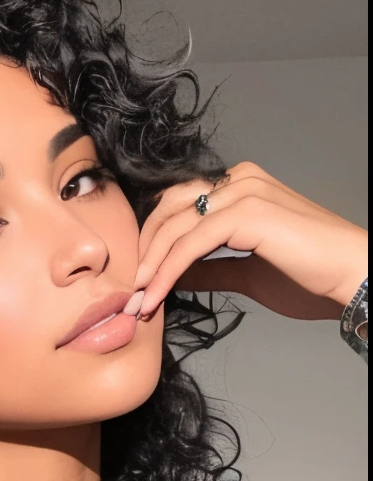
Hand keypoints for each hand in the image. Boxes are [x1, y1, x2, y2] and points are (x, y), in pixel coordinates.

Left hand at [132, 162, 367, 321]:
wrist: (352, 278)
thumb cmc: (311, 277)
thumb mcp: (247, 272)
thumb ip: (210, 268)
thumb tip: (174, 275)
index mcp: (240, 186)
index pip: (179, 205)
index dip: (153, 242)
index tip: (140, 281)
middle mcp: (239, 180)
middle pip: (168, 208)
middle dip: (144, 250)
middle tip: (131, 290)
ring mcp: (244, 192)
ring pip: (176, 226)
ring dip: (151, 266)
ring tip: (138, 300)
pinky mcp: (248, 213)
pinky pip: (192, 243)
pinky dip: (168, 271)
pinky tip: (157, 295)